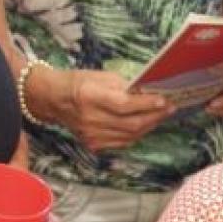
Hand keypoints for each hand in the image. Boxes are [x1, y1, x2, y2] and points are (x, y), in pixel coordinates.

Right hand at [53, 69, 173, 151]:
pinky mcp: (93, 145)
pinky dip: (137, 134)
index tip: (164, 100)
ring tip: (161, 115)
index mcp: (89, 97)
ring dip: (149, 125)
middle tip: (170, 108)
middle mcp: (90, 119)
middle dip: (155, 116)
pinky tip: (145, 124)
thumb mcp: (101, 77)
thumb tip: (150, 91)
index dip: (146, 104)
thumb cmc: (78, 83)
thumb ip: (125, 86)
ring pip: (130, 135)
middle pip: (130, 123)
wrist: (52, 99)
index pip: (124, 104)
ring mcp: (91, 135)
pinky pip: (122, 142)